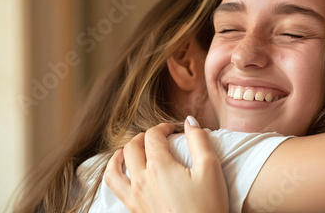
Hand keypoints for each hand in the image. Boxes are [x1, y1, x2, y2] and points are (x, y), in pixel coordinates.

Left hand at [105, 116, 228, 212]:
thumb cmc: (208, 205)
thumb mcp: (210, 169)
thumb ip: (199, 140)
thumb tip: (189, 121)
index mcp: (160, 166)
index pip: (153, 136)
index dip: (163, 127)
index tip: (173, 129)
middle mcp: (142, 180)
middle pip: (132, 148)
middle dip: (143, 137)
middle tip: (155, 137)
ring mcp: (135, 197)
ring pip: (114, 170)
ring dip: (119, 156)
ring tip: (126, 152)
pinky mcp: (135, 211)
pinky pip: (115, 190)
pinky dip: (115, 177)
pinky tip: (125, 178)